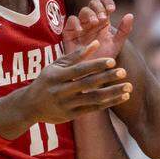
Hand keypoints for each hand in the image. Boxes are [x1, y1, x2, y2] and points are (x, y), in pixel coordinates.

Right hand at [0, 40, 131, 137]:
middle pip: (88, 84)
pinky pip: (94, 109)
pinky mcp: (72, 115)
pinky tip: (122, 97)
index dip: (96, 65)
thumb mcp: (56, 66)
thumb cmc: (46, 81)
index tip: (112, 61)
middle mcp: (61, 91)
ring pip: (93, 98)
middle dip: (107, 78)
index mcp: (57, 76)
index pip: (80, 70)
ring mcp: (67, 104)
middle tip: (124, 72)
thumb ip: (76, 55)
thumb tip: (96, 43)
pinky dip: (109, 103)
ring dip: (113, 93)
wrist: (30, 106)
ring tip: (129, 87)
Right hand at [62, 0, 133, 61]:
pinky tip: (81, 30)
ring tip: (94, 23)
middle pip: (93, 4)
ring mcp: (81, 25)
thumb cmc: (104, 59)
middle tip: (103, 18)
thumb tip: (130, 14)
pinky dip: (76, 22)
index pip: (104, 4)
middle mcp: (92, 21)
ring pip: (83, 11)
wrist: (91, 74)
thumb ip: (124, 31)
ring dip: (89, 14)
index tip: (112, 9)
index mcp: (104, 21)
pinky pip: (71, 21)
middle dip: (99, 8)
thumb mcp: (116, 45)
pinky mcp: (69, 32)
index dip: (107, 2)